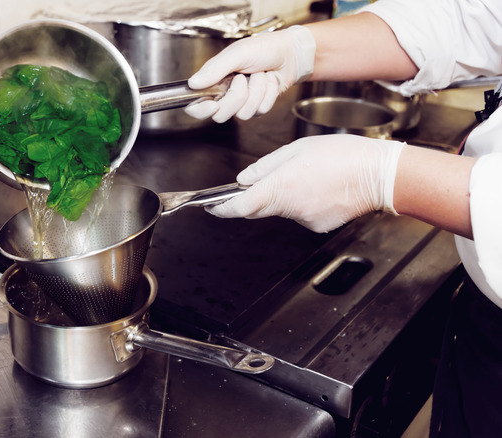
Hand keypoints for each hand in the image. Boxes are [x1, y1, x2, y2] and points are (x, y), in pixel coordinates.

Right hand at [185, 25, 315, 121]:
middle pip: (220, 115)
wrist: (290, 53)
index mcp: (214, 81)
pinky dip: (268, 93)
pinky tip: (269, 81)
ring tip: (259, 75)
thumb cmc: (263, 49)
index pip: (196, 105)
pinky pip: (259, 111)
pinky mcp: (257, 106)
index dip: (200, 110)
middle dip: (236, 97)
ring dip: (256, 92)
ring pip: (243, 114)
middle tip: (243, 78)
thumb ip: (214, 69)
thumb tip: (193, 83)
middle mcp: (225, 94)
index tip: (212, 104)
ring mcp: (242, 102)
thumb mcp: (236, 54)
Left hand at [207, 135, 403, 232]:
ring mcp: (305, 219)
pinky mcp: (318, 225)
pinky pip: (299, 214)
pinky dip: (300, 202)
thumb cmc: (343, 155)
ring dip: (281, 196)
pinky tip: (318, 187)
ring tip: (305, 175)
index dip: (222, 208)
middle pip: (258, 208)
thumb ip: (266, 166)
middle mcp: (290, 208)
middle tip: (255, 183)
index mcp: (281, 187)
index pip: (240, 206)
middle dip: (251, 198)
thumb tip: (244, 179)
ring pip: (280, 209)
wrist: (380, 175)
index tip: (212, 206)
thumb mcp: (297, 149)